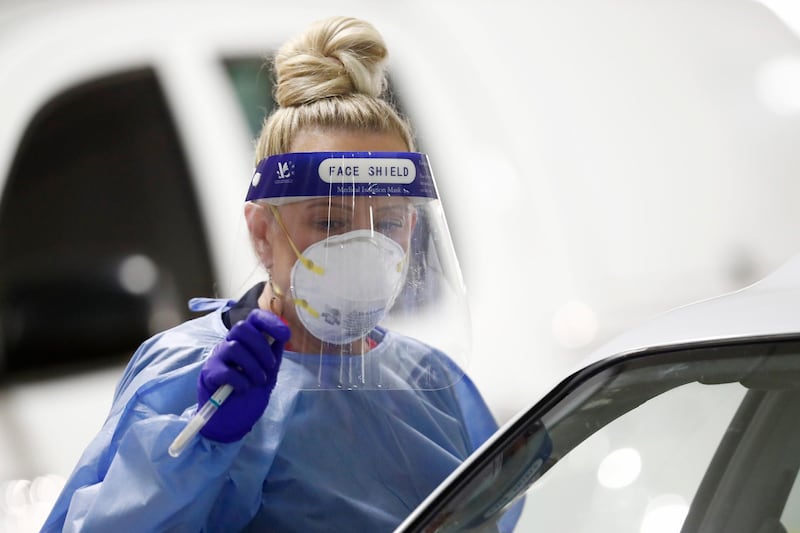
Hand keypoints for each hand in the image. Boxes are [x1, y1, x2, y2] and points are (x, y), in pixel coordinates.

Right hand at [197, 309, 290, 441]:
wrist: (232, 420)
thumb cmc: (250, 394)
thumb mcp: (268, 373)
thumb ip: (273, 354)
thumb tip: (282, 335)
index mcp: (246, 341)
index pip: (254, 318)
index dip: (270, 321)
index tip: (285, 334)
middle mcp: (230, 344)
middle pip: (242, 328)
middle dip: (261, 348)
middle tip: (269, 367)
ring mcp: (218, 357)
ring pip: (235, 347)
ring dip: (253, 366)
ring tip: (258, 381)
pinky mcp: (209, 373)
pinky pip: (226, 370)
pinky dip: (240, 381)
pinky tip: (243, 389)